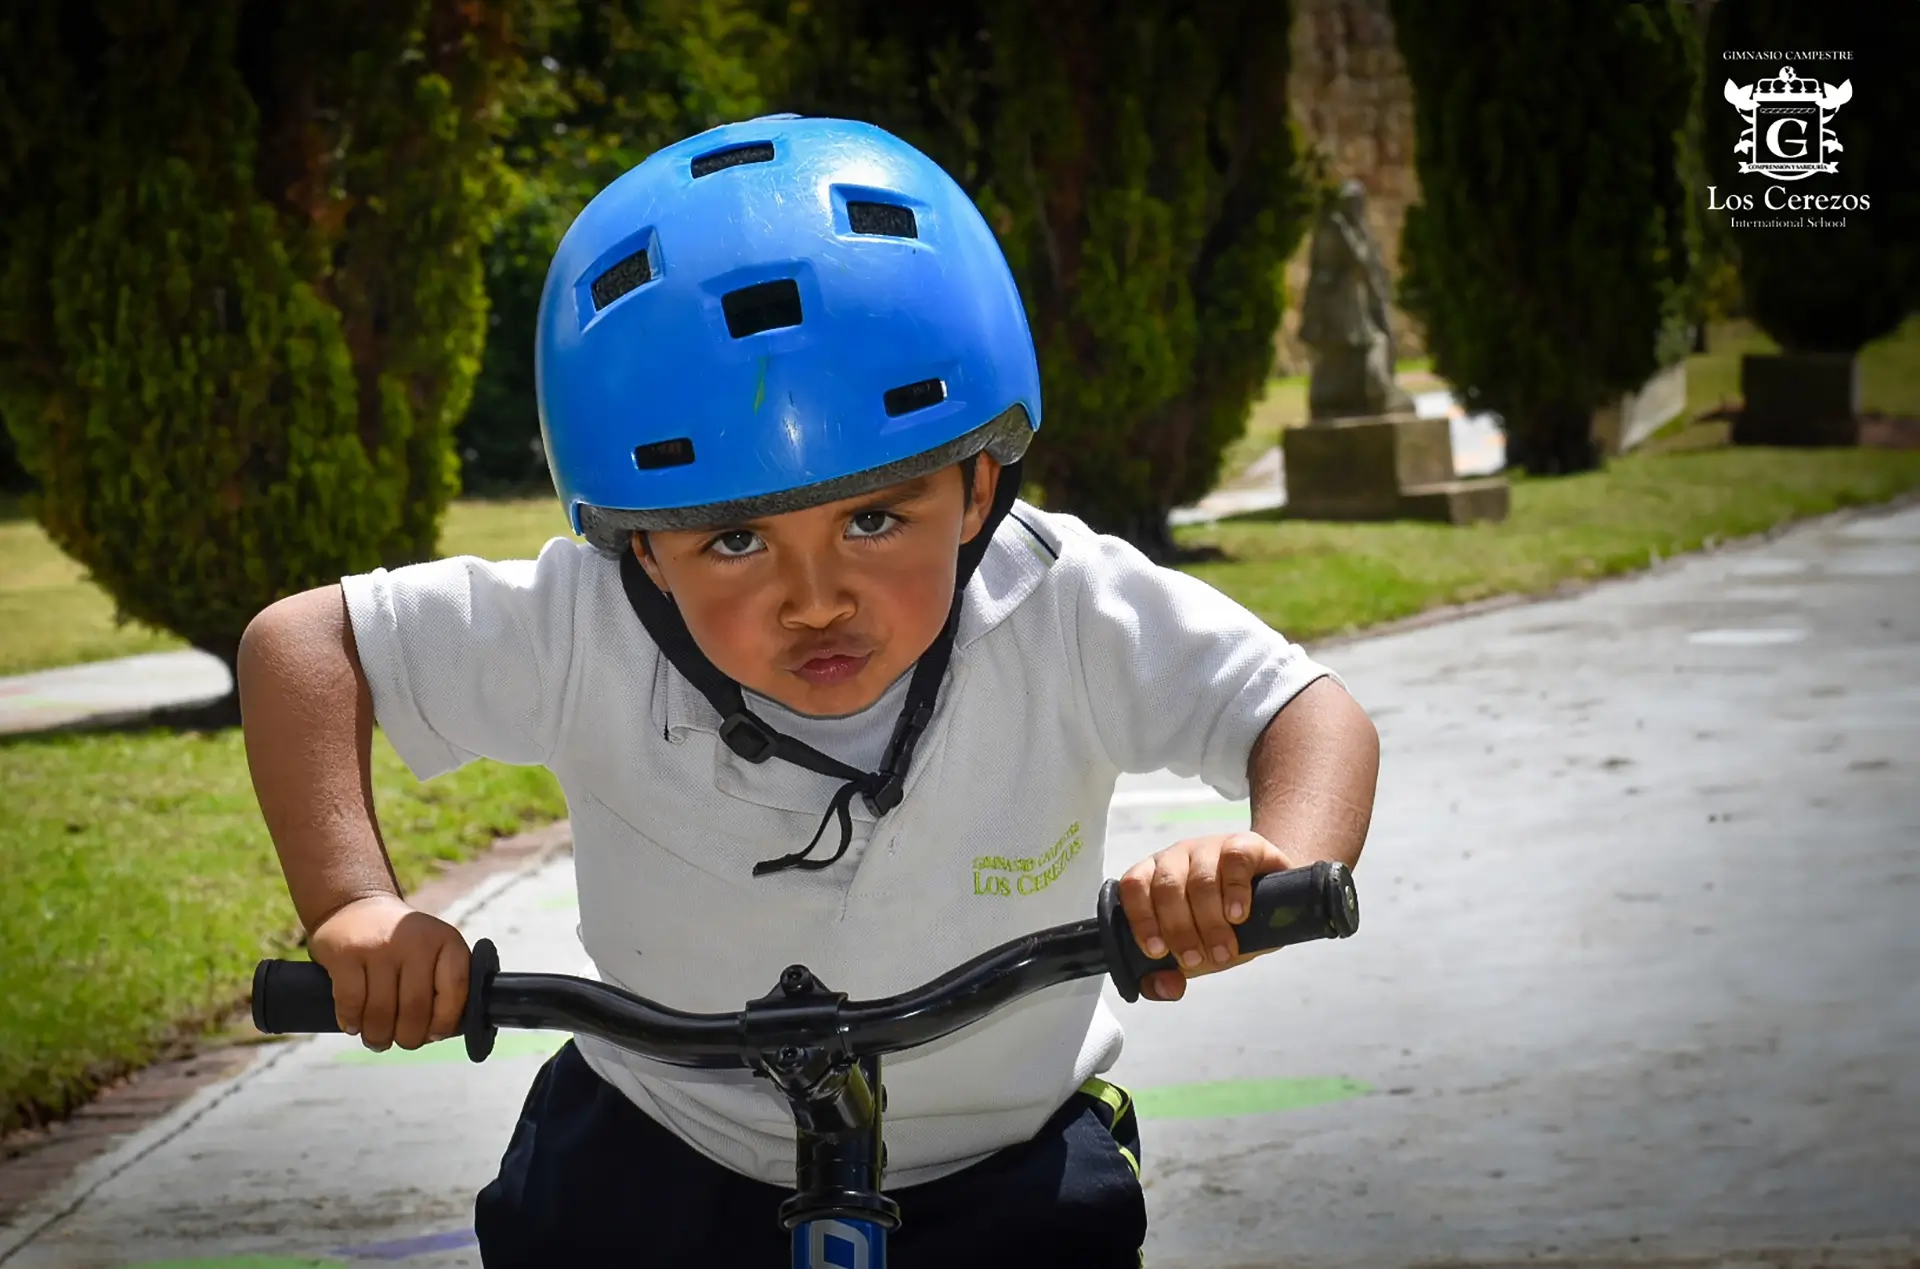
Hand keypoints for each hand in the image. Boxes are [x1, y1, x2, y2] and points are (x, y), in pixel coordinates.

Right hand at [309, 894, 469, 1050]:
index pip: (455, 990)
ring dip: (378, 1036)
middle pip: (415, 1009)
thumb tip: (440, 1034)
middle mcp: (415, 942)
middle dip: (408, 1037)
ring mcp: (380, 947)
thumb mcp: (435, 950)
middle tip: (401, 1041)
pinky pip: (351, 1003)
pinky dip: (352, 1022)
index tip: (434, 1035)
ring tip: (377, 1039)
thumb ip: (445, 984)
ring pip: (381, 1012)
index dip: (446, 1021)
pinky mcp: (347, 954)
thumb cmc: (402, 943)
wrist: (358, 905)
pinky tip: (353, 1025)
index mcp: (446, 941)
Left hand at [1117, 831, 1293, 1001]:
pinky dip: (1234, 891)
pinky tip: (1238, 915)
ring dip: (1210, 920)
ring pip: (1200, 878)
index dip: (1142, 920)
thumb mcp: (1195, 953)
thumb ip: (1169, 976)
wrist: (1272, 902)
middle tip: (1196, 960)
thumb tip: (1167, 988)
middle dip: (1180, 930)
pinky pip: (1234, 860)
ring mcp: (1209, 848)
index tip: (1157, 951)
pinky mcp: (1244, 844)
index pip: (1134, 887)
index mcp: (1154, 878)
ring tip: (1223, 950)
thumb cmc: (1221, 925)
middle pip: (1167, 887)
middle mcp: (1177, 859)